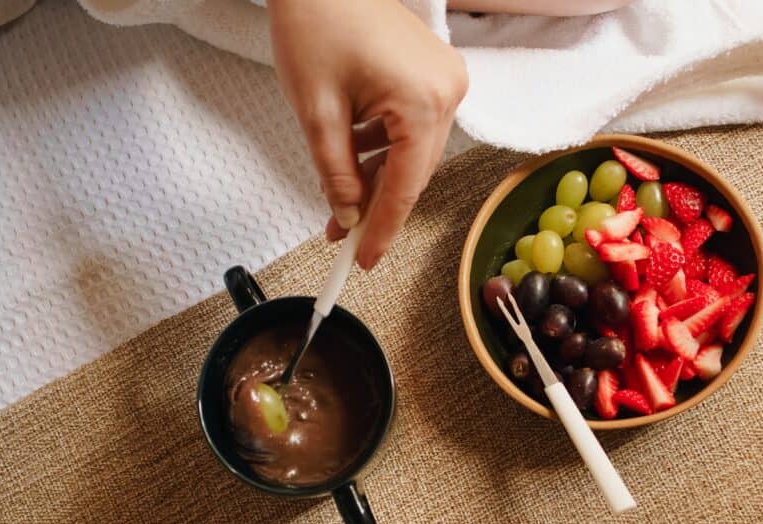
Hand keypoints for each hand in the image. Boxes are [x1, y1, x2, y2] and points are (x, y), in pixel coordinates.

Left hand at [268, 0, 467, 268]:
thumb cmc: (316, 23)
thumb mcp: (316, 111)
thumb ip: (334, 172)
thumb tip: (347, 215)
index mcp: (423, 100)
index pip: (405, 185)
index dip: (383, 228)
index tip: (365, 260)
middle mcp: (447, 91)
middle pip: (413, 171)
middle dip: (376, 205)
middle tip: (344, 235)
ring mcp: (445, 80)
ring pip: (412, 152)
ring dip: (377, 177)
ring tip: (339, 196)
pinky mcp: (435, 73)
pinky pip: (412, 127)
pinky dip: (384, 148)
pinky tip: (354, 157)